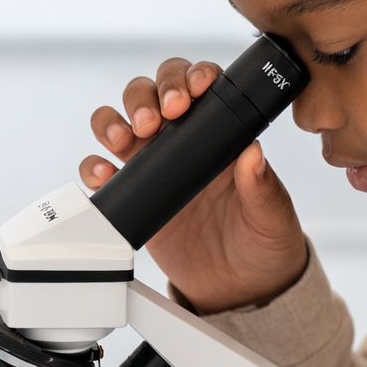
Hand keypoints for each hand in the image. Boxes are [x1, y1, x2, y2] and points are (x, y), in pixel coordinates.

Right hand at [79, 56, 307, 313]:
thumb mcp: (273, 217)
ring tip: (123, 138)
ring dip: (113, 120)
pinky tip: (105, 174)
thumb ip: (264, 188)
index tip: (195, 89)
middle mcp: (184, 141)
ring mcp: (155, 165)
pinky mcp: (134, 195)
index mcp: (221, 134)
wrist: (238, 290)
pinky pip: (102, 170)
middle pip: (152, 92)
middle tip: (156, 119)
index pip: (201, 86)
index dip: (192, 76)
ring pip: (120, 121)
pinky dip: (93, 165)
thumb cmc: (263, 244)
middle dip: (148, 94)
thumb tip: (254, 154)